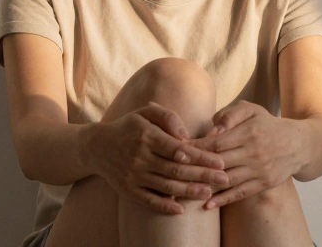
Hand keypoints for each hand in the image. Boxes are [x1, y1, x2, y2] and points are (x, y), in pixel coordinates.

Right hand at [79, 102, 231, 215]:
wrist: (97, 147)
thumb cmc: (128, 127)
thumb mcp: (145, 113)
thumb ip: (167, 116)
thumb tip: (185, 134)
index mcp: (146, 136)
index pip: (179, 149)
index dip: (200, 156)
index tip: (220, 161)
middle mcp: (139, 157)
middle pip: (176, 169)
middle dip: (202, 175)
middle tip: (224, 179)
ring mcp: (133, 175)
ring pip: (166, 185)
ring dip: (189, 191)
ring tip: (209, 192)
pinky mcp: (128, 190)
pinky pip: (149, 200)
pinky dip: (165, 206)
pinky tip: (181, 209)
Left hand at [184, 100, 303, 209]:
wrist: (299, 144)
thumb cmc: (267, 124)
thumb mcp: (252, 110)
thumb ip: (230, 115)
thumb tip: (212, 130)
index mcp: (249, 132)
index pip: (216, 142)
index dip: (196, 147)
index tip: (178, 150)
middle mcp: (254, 152)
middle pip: (219, 162)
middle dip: (195, 167)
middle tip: (174, 171)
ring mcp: (260, 170)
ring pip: (228, 180)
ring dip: (205, 185)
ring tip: (184, 189)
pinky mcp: (264, 183)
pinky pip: (240, 193)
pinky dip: (223, 200)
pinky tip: (207, 204)